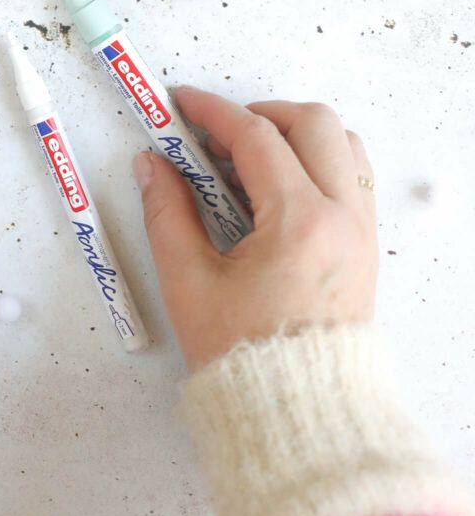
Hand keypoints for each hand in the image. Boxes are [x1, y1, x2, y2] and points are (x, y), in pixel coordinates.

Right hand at [134, 88, 377, 370]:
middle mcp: (342, 216)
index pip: (256, 138)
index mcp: (299, 222)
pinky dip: (315, 163)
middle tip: (215, 134)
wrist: (299, 414)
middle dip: (259, 113)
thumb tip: (151, 164)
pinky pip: (352, 178)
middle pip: (312, 123)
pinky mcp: (364, 247)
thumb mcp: (188, 281)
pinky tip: (274, 189)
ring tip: (246, 160)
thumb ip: (166, 211)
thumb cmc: (241, 354)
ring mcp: (360, 231)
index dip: (212, 111)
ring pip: (342, 145)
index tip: (180, 101)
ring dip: (294, 135)